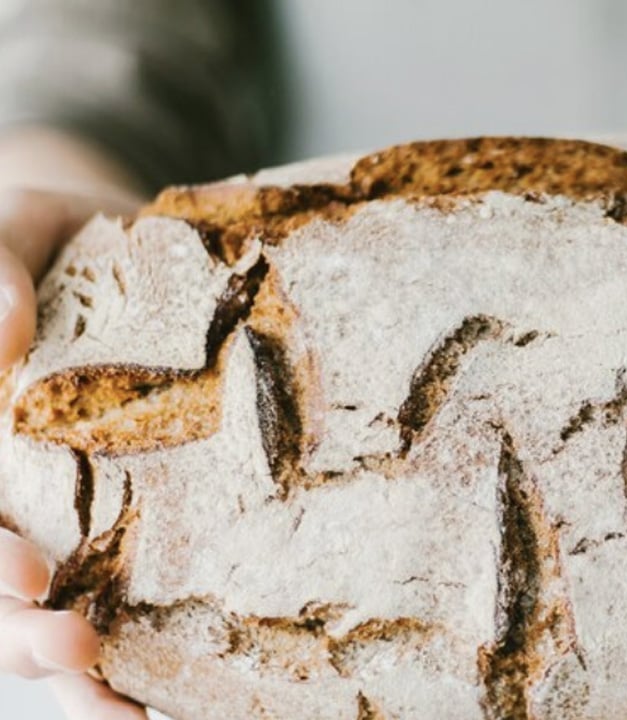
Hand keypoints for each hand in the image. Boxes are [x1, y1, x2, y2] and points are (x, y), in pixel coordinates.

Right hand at [0, 129, 145, 717]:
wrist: (114, 245)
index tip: (26, 572)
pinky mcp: (132, 529)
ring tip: (126, 710)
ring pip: (40, 622)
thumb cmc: (38, 239)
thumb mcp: (3, 230)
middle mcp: (1, 502)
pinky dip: (143, 662)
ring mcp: (58, 524)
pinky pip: (129, 603)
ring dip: (73, 674)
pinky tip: (169, 699)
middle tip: (75, 644)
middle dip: (20, 635)